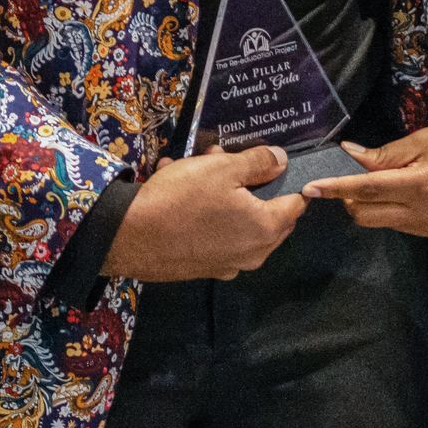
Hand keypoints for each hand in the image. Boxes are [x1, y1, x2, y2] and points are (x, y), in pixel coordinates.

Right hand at [101, 145, 305, 281]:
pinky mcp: (204, 268)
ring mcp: (228, 264)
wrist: (132, 237)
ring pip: (236, 220)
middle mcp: (253, 253)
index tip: (270, 163)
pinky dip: (205, 214)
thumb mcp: (222, 168)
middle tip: (221, 159)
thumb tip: (282, 160)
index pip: (296, 203)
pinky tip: (178, 193)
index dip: (287, 180)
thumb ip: (258, 162)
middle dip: (247, 183)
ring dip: (221, 194)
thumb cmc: (183, 199)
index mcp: (266, 228)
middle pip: (265, 212)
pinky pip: (216, 235)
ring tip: (190, 168)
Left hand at [301, 124, 427, 235]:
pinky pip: (391, 222)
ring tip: (379, 177)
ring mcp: (424, 226)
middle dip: (347, 196)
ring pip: (374, 220)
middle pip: (363, 213)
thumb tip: (348, 155)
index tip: (310, 187)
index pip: (365, 190)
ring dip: (364, 202)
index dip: (335, 188)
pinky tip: (395, 188)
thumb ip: (383, 154)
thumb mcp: (421, 140)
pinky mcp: (427, 231)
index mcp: (418, 185)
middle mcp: (419, 213)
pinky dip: (382, 207)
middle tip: (351, 172)